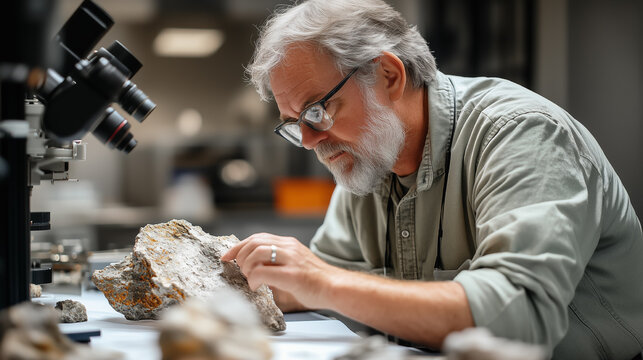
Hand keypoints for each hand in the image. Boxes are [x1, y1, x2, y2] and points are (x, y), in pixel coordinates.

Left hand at [220, 233, 337, 309]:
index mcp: (288, 244)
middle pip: (254, 242)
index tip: (227, 256)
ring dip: (247, 267)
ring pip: (256, 253)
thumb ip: (276, 264)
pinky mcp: (292, 274)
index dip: (238, 246)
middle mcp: (289, 247)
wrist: (336, 288)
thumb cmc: (315, 282)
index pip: (257, 237)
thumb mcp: (294, 265)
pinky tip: (257, 287)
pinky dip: (254, 279)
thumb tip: (253, 271)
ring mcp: (291, 259)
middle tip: (240, 271)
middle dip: (240, 256)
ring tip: (250, 279)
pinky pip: (263, 272)